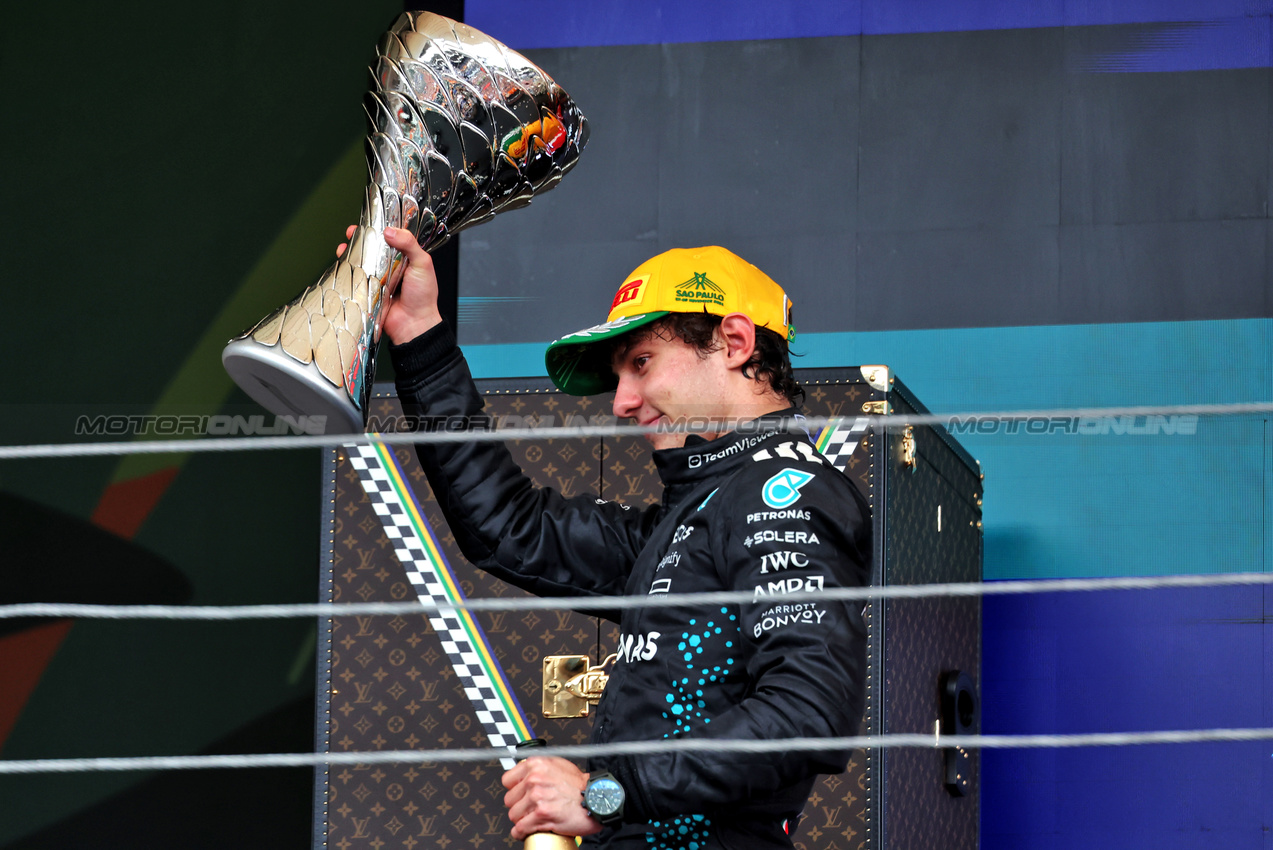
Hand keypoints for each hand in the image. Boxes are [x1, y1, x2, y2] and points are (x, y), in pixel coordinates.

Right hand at [336, 224, 442, 344]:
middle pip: (372, 246)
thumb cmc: (423, 296)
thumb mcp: (422, 264)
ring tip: (345, 246)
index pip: (390, 237)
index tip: (370, 221)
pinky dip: (347, 269)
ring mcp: (377, 277)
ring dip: (350, 251)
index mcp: (404, 257)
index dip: (380, 228)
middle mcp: (389, 265)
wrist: (414, 324)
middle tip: (352, 232)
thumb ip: (409, 244)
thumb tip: (391, 231)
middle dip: (360, 238)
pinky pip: (355, 277)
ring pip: (361, 260)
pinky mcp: (367, 289)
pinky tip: (343, 262)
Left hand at [502, 757, 600, 840]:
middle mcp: (534, 779)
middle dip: (519, 806)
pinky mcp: (542, 814)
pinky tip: (526, 831)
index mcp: (536, 765)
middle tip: (530, 808)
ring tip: (533, 819)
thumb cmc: (580, 785)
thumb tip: (525, 775)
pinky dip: (521, 833)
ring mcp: (537, 797)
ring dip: (522, 820)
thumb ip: (539, 768)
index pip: (507, 780)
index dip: (514, 790)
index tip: (519, 795)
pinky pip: (521, 828)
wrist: (596, 798)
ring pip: (514, 815)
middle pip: (509, 799)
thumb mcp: (558, 765)